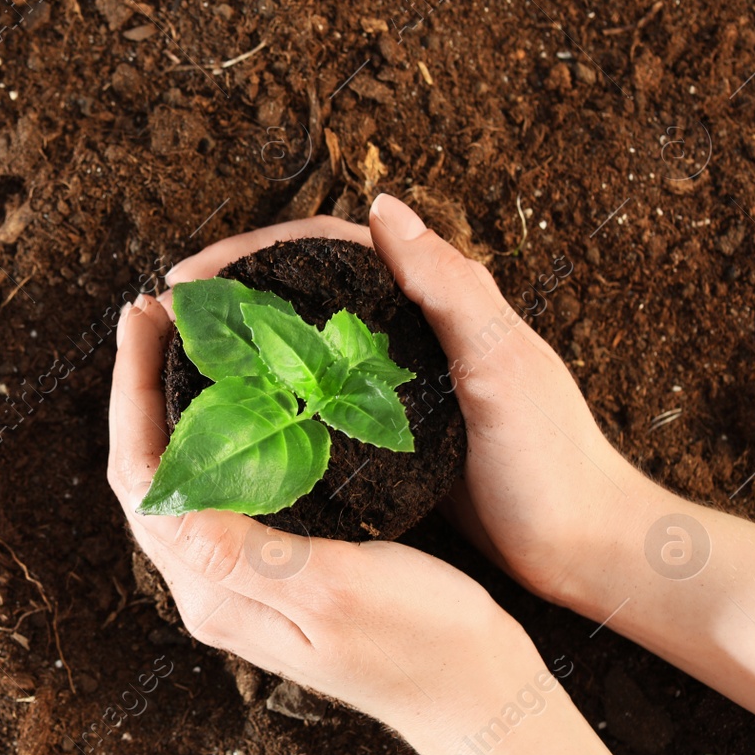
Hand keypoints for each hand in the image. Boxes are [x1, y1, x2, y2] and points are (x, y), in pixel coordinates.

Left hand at [107, 290, 536, 737]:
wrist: (479, 692)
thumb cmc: (423, 641)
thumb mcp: (333, 589)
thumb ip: (242, 552)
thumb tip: (160, 499)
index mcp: (214, 593)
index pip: (139, 479)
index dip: (129, 392)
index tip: (145, 318)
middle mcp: (211, 589)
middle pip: (147, 473)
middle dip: (140, 387)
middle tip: (157, 310)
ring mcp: (239, 581)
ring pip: (179, 476)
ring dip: (170, 404)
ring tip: (185, 337)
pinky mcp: (272, 570)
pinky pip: (219, 486)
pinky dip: (215, 429)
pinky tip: (240, 393)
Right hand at [163, 202, 651, 607]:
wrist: (588, 548)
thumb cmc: (554, 460)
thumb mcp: (501, 365)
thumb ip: (448, 286)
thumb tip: (381, 206)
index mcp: (437, 296)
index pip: (321, 247)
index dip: (247, 253)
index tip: (187, 281)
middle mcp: (411, 328)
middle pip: (301, 288)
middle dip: (229, 292)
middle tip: (167, 319)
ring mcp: (397, 380)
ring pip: (301, 340)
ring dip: (242, 341)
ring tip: (181, 361)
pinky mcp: (390, 430)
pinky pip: (313, 393)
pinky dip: (269, 392)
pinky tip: (234, 416)